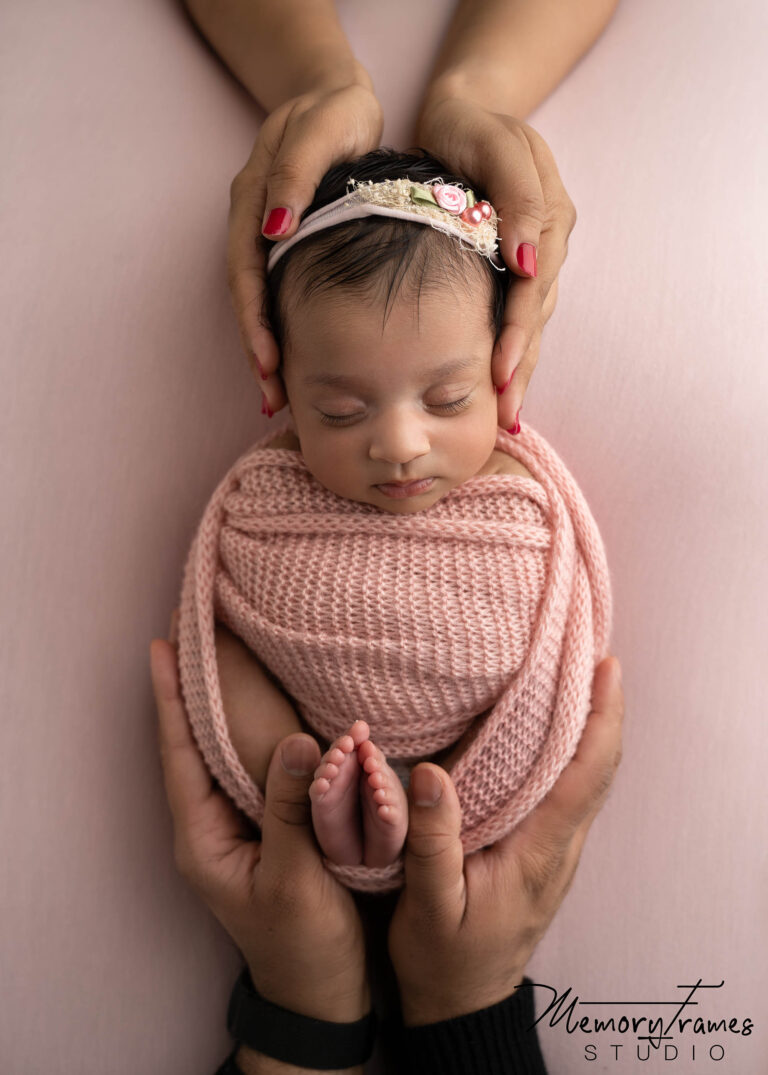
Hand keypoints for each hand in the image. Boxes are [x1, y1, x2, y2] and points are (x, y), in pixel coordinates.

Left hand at [150, 612, 368, 1023]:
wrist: (321, 992)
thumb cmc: (304, 945)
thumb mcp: (296, 880)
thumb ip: (292, 812)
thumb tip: (295, 741)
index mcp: (202, 838)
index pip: (180, 754)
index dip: (171, 699)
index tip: (163, 646)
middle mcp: (211, 825)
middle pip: (194, 744)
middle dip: (190, 688)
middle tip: (191, 632)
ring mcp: (238, 826)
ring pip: (223, 752)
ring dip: (221, 703)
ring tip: (219, 652)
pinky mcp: (268, 827)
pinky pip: (255, 767)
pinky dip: (257, 730)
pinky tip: (266, 704)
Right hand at [228, 77, 382, 412]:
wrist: (336, 95)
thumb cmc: (335, 111)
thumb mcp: (320, 130)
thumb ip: (296, 176)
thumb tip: (275, 229)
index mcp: (253, 201)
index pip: (246, 272)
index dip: (255, 321)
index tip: (269, 362)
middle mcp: (253, 223)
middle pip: (248, 299)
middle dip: (258, 351)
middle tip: (272, 400)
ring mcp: (266, 235)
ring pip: (261, 302)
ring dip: (268, 349)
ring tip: (279, 397)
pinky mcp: (286, 245)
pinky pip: (279, 294)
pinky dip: (284, 330)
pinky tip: (296, 362)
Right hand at [388, 656, 623, 1024]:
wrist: (464, 1004)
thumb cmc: (447, 960)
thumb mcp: (431, 907)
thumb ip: (433, 843)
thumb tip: (430, 774)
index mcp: (541, 851)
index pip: (587, 775)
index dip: (602, 718)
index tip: (606, 667)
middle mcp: (558, 843)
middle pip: (595, 766)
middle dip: (600, 706)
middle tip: (586, 651)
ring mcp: (551, 847)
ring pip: (580, 775)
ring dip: (583, 724)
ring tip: (568, 673)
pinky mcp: (536, 849)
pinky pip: (559, 788)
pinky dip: (560, 747)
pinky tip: (538, 724)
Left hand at [415, 96, 576, 429]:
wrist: (463, 114)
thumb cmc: (471, 127)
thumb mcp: (495, 144)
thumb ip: (517, 197)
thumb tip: (526, 258)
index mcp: (548, 218)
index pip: (532, 288)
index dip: (516, 333)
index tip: (499, 373)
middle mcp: (546, 244)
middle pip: (535, 315)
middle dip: (520, 367)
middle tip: (505, 415)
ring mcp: (534, 257)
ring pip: (529, 322)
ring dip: (518, 369)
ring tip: (505, 415)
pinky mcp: (514, 267)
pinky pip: (515, 315)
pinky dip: (508, 351)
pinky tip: (499, 387)